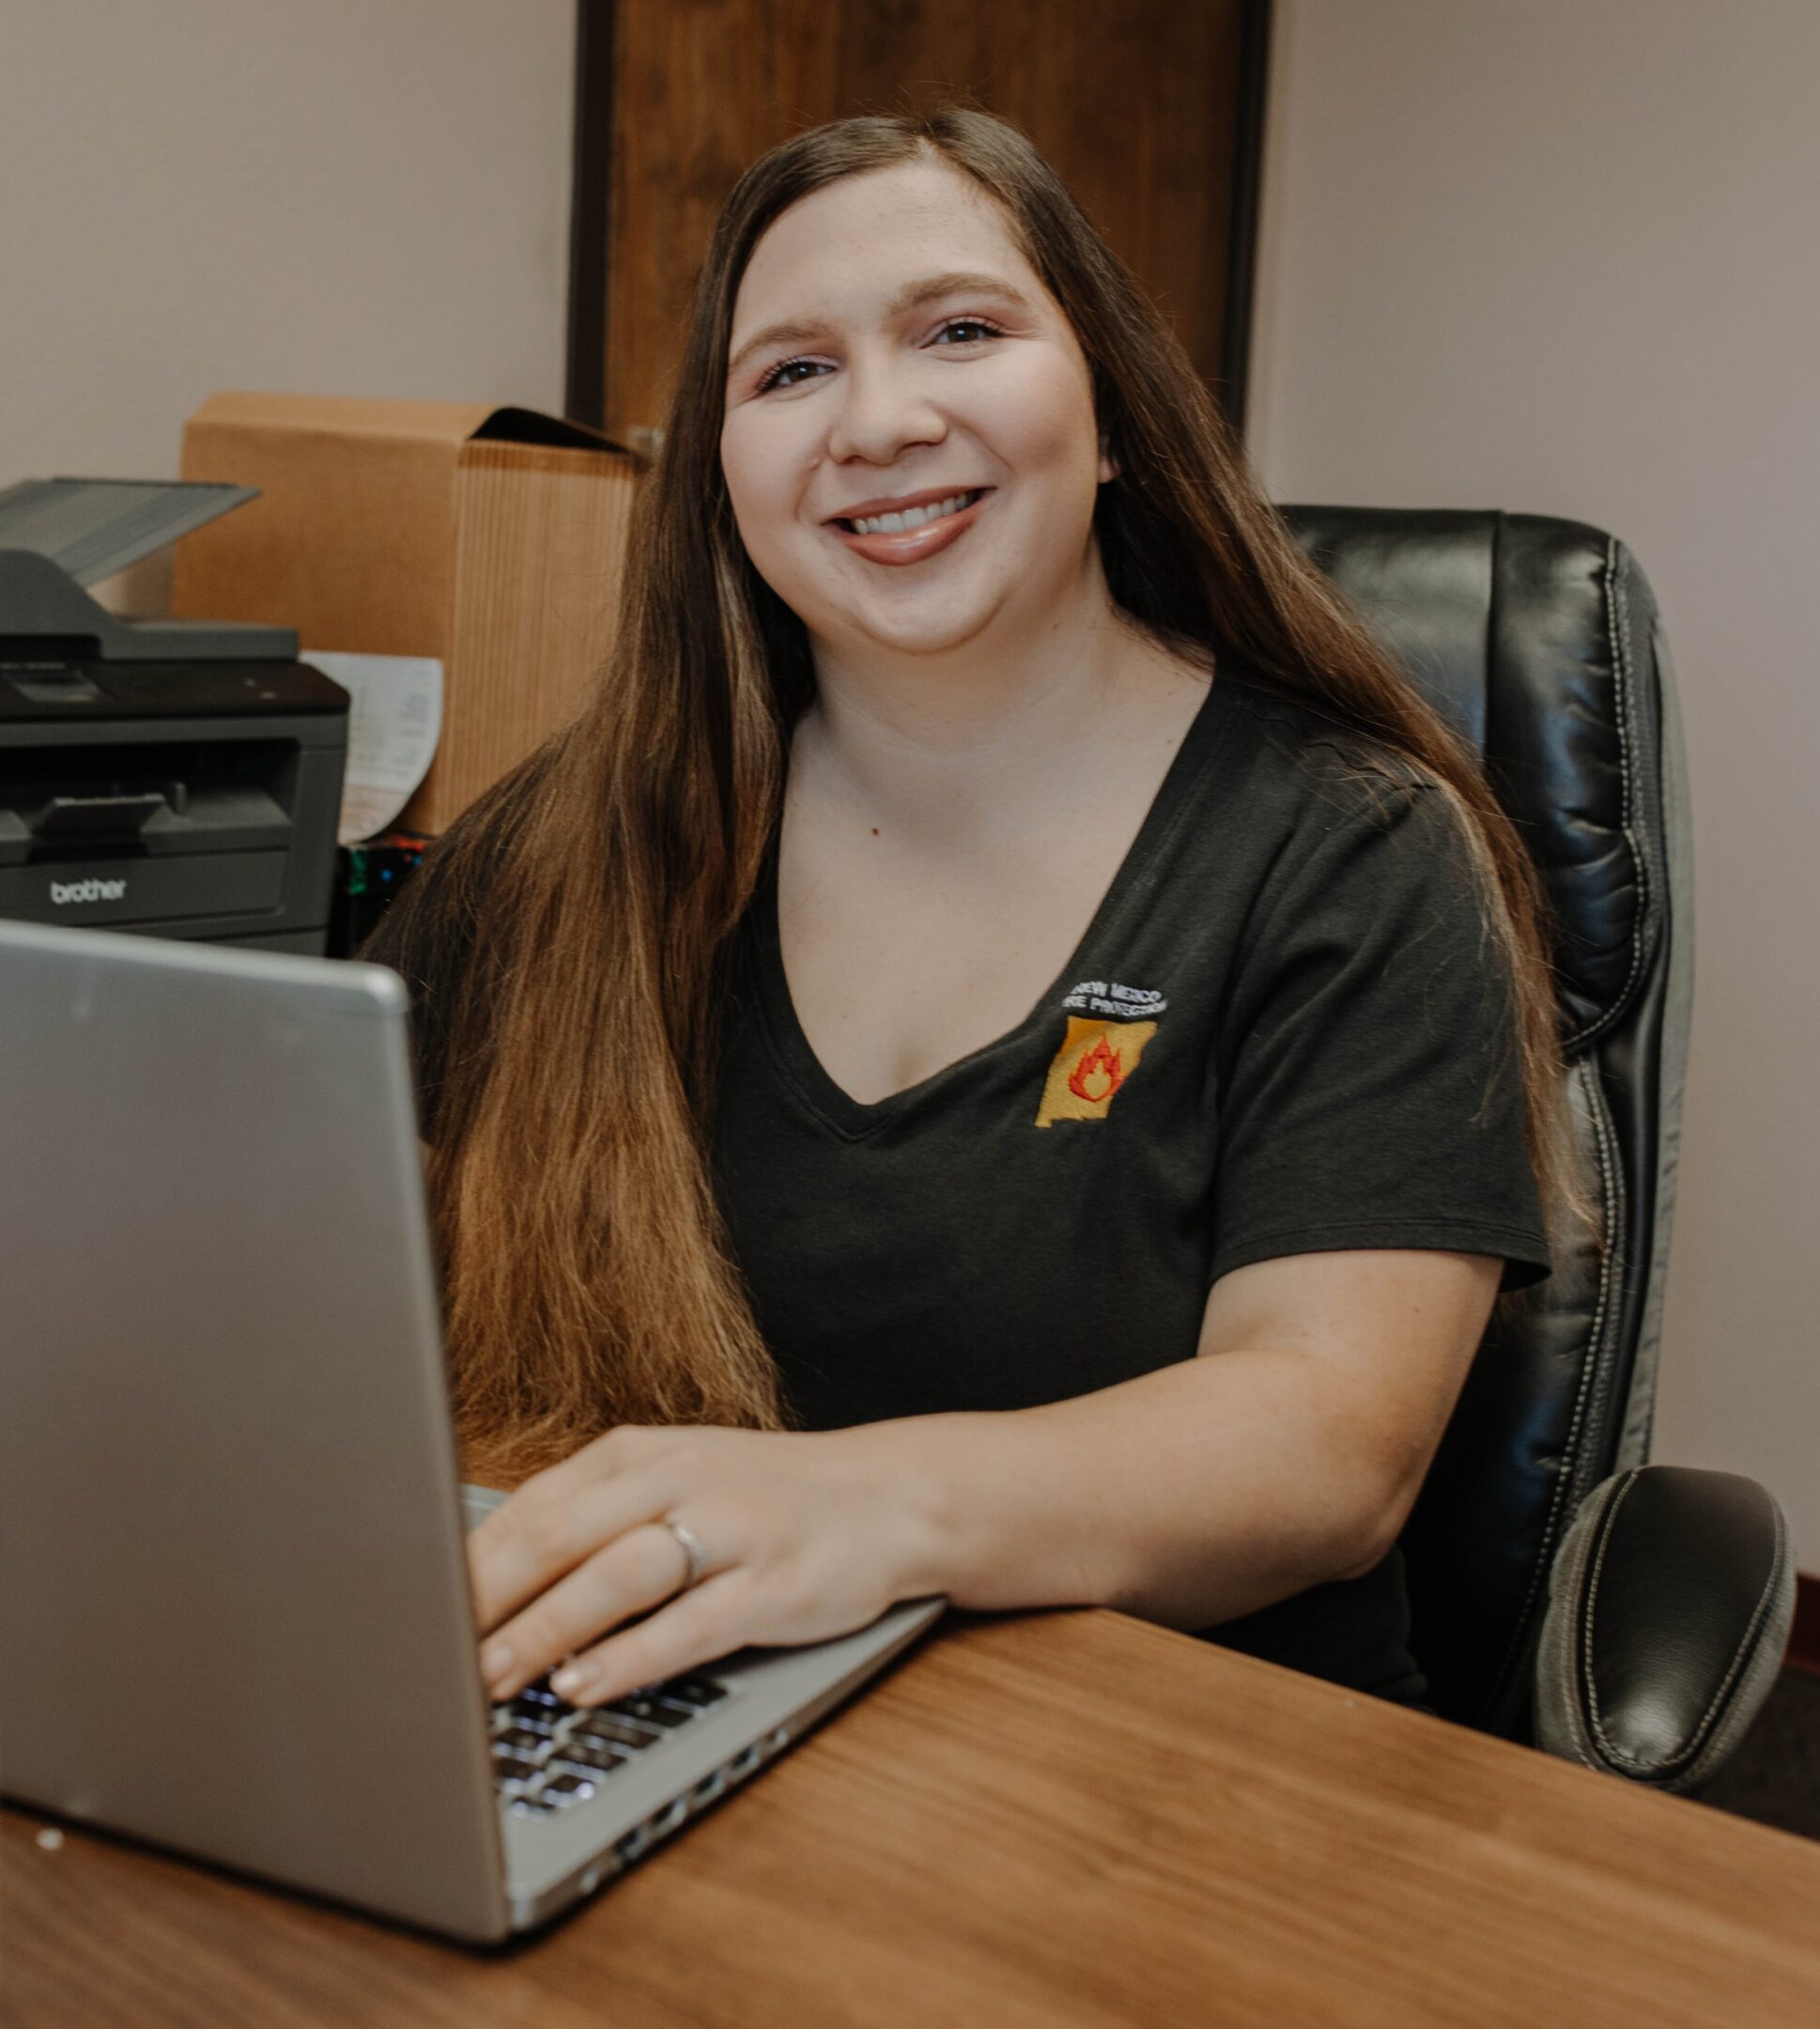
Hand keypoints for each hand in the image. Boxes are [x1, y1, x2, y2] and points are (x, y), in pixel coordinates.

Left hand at [468, 1422, 940, 1706]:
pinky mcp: (774, 1583)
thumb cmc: (763, 1499)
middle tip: (426, 1655)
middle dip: (485, 1599)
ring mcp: (730, 1529)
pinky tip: (584, 1685)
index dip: (465, 1564)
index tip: (410, 1611)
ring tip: (487, 1677)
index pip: (531, 1506)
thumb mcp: (672, 1482)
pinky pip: (690, 1624)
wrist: (890, 1495)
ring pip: (617, 1576)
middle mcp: (679, 1478)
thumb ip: (589, 1522)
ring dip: (544, 1630)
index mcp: (638, 1453)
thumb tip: (482, 1584)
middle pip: (561, 1535)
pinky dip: (630, 1657)